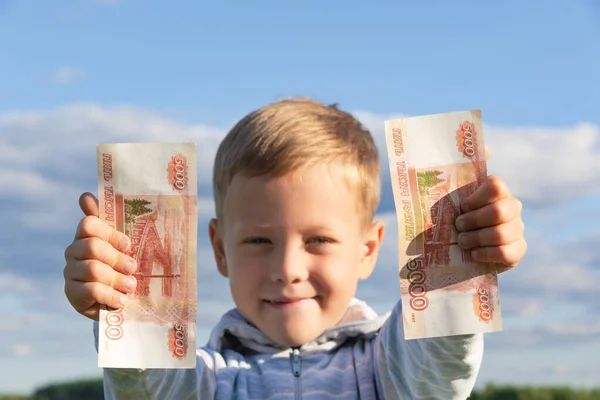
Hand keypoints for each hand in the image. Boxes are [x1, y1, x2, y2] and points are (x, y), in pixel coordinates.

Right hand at [63, 193, 137, 320]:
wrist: (117, 299)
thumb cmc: (123, 267)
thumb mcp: (124, 246)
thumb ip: (112, 221)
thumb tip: (84, 195)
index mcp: (87, 235)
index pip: (89, 224)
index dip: (110, 233)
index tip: (128, 245)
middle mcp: (74, 250)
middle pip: (92, 246)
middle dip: (117, 258)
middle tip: (133, 267)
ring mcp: (70, 271)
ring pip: (92, 269)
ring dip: (116, 279)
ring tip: (131, 286)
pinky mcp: (71, 293)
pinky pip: (90, 290)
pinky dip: (110, 295)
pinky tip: (122, 300)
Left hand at [455, 175, 526, 269]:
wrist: (462, 248)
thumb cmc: (455, 216)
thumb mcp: (452, 196)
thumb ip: (463, 170)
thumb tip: (488, 147)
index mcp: (497, 190)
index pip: (496, 186)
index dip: (476, 198)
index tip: (462, 206)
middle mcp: (511, 206)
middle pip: (499, 211)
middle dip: (473, 220)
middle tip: (458, 226)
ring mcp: (517, 228)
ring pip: (501, 233)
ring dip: (476, 239)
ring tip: (462, 241)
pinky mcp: (518, 249)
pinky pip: (505, 253)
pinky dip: (485, 254)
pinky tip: (473, 254)